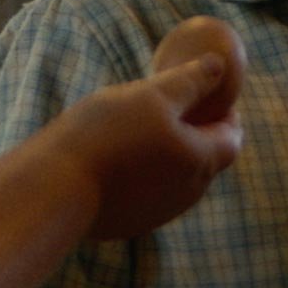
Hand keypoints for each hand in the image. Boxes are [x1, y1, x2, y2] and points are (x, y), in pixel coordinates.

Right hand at [48, 17, 244, 240]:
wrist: (55, 188)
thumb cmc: (107, 134)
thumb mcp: (151, 95)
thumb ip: (190, 81)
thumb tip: (219, 65)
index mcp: (199, 161)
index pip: (231, 138)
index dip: (226, 114)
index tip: (211, 96)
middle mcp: (187, 193)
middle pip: (204, 159)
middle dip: (196, 133)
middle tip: (174, 108)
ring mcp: (158, 212)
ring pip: (174, 177)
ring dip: (167, 154)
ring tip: (139, 130)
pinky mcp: (130, 223)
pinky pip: (146, 192)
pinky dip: (142, 173)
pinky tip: (115, 156)